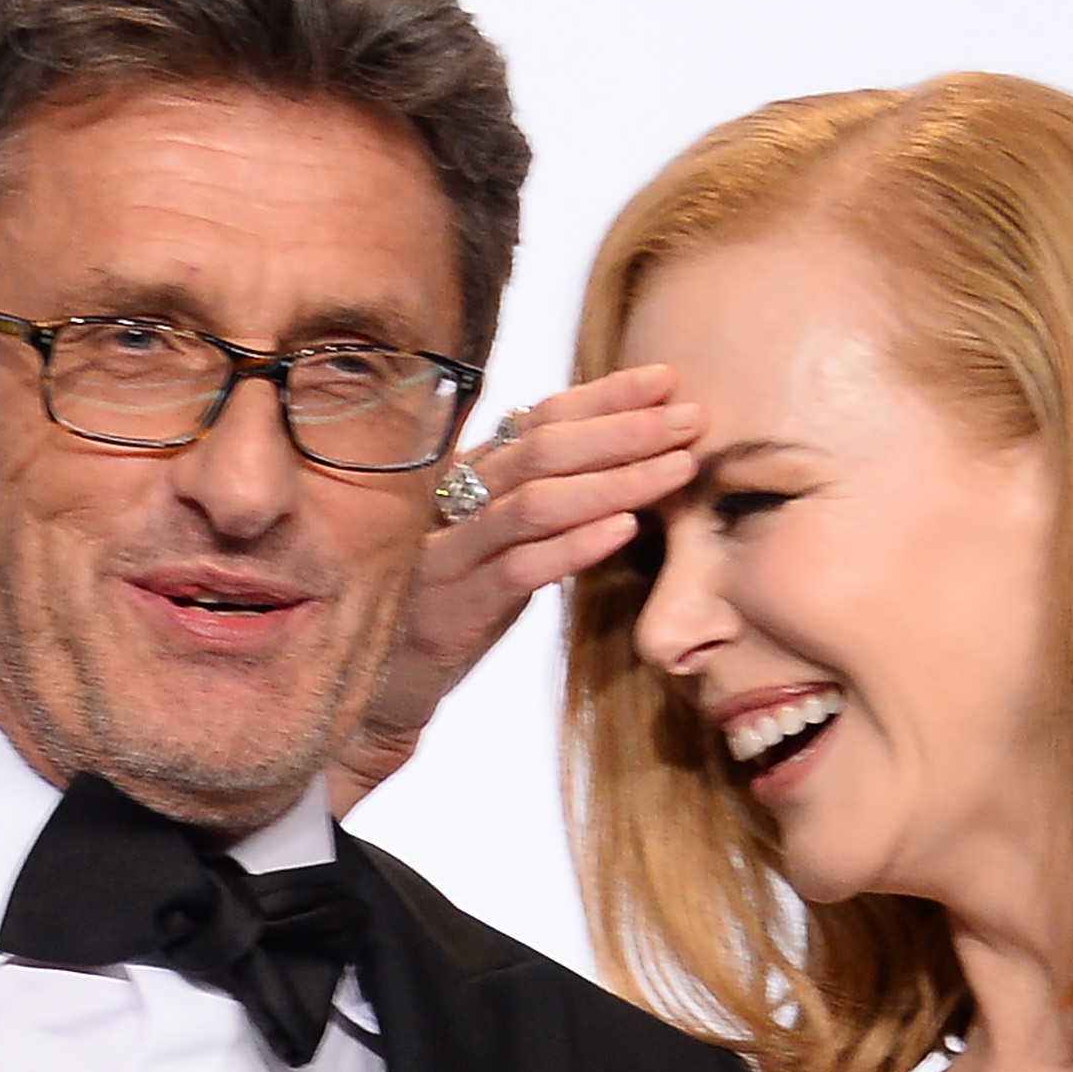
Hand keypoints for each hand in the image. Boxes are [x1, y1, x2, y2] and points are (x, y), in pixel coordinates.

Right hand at [328, 366, 700, 811]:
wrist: (380, 692)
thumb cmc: (450, 611)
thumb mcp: (495, 547)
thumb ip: (537, 505)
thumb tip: (621, 459)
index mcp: (463, 479)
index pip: (538, 418)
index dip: (603, 396)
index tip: (667, 379)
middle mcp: (449, 504)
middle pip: (541, 448)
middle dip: (623, 429)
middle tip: (691, 417)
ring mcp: (446, 557)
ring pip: (534, 502)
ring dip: (613, 480)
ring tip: (676, 468)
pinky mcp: (451, 611)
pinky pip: (517, 569)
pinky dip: (573, 546)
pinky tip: (621, 530)